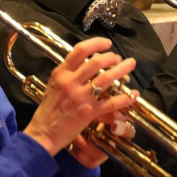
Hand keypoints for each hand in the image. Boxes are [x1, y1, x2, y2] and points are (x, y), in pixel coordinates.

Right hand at [23, 37, 138, 156]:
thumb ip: (67, 74)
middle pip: (96, 62)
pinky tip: (133, 95)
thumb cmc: (48, 110)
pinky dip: (125, 98)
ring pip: (106, 78)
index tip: (107, 43)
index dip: (96, 43)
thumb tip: (84, 63)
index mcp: (61, 73)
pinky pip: (111, 102)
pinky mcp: (88, 112)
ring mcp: (80, 97)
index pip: (80, 51)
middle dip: (111, 57)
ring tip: (130, 65)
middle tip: (118, 58)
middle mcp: (70, 82)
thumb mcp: (53, 85)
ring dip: (122, 70)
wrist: (43, 133)